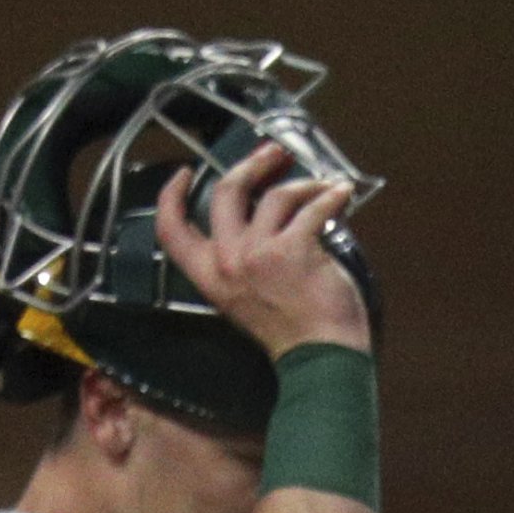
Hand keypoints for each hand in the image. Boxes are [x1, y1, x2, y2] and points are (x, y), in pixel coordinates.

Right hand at [157, 141, 371, 359]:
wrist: (322, 358)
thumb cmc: (294, 331)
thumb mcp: (247, 298)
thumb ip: (242, 262)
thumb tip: (264, 215)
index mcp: (210, 276)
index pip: (171, 231)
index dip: (171, 196)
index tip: (186, 172)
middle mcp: (228, 261)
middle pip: (227, 192)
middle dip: (251, 165)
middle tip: (273, 154)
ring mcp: (259, 254)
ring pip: (276, 195)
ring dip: (303, 184)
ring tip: (322, 186)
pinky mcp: (294, 250)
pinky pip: (313, 209)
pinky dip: (331, 196)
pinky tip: (342, 193)